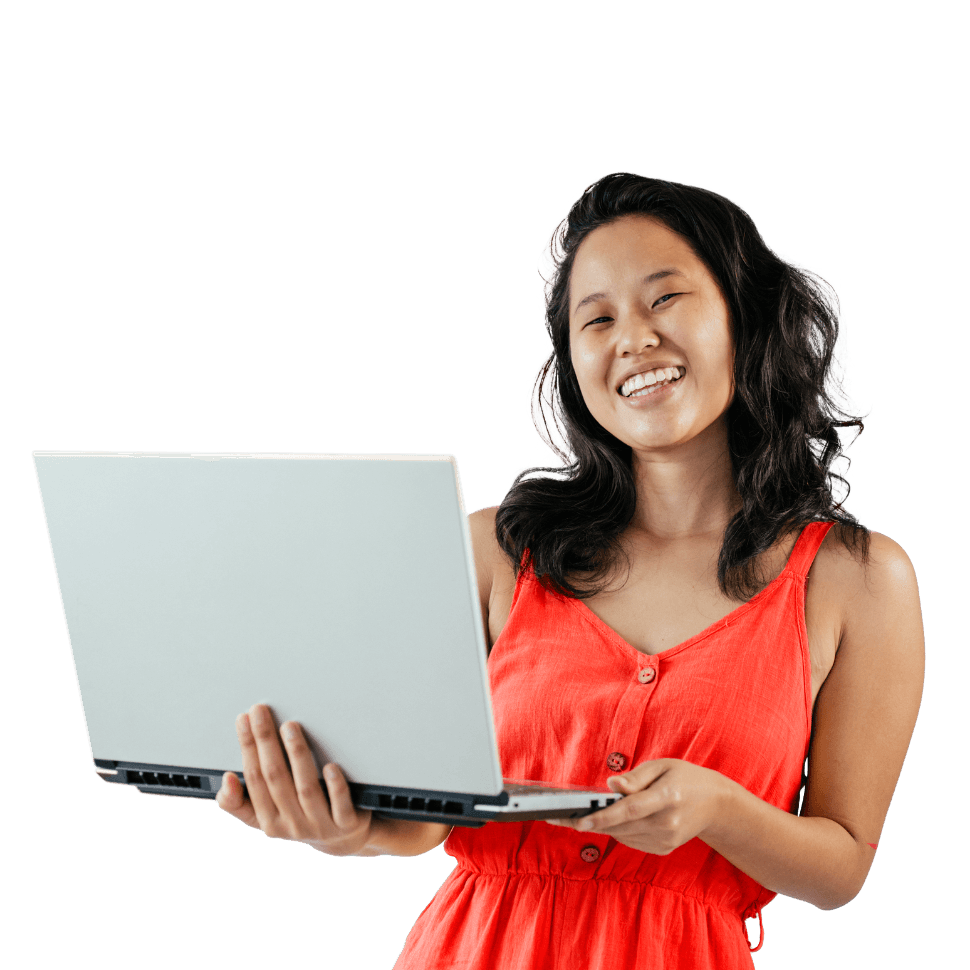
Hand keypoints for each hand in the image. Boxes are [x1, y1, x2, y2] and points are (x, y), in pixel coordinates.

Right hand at [215, 703, 372, 856]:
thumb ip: (241, 800)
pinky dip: (334, 785)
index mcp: (269, 822)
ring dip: (297, 755)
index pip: (253, 779)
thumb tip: (227, 779)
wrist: (342, 838)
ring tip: (291, 726)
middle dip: (265, 741)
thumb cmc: (301, 815)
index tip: (243, 719)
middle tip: (261, 711)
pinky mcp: (345, 823)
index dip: (247, 747)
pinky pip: (339, 804)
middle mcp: (292, 825)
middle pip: (275, 778)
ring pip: (306, 788)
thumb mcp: (267, 814)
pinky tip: (330, 765)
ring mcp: (320, 825)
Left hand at [546, 759, 730, 854]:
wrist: (716, 805)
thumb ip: (635, 777)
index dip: (602, 816)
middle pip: (620, 825)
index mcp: (667, 797)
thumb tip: (610, 786)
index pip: (629, 810)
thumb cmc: (685, 778)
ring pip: (621, 835)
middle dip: (589, 821)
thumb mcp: (662, 765)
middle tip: (560, 817)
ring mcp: (666, 840)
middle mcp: (666, 823)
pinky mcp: (663, 849)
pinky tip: (618, 818)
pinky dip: (619, 830)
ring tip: (587, 812)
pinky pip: (630, 840)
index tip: (579, 821)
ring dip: (603, 824)